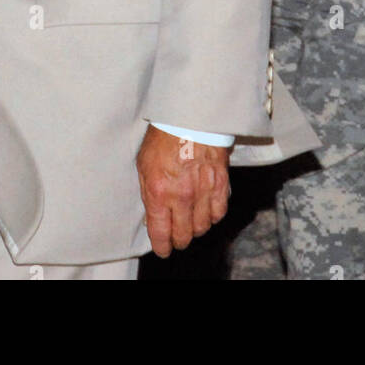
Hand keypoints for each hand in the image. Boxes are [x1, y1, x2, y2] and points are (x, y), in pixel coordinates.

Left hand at [135, 124, 230, 257]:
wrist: (189, 115)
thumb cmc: (164, 137)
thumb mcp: (143, 165)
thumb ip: (148, 193)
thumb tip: (152, 215)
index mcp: (159, 192)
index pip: (161, 234)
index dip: (162, 247)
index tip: (163, 249)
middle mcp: (182, 196)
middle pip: (183, 235)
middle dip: (179, 239)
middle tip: (177, 236)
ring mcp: (203, 191)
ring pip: (202, 227)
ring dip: (196, 228)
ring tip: (191, 221)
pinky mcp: (221, 183)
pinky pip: (219, 213)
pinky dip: (213, 216)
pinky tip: (206, 209)